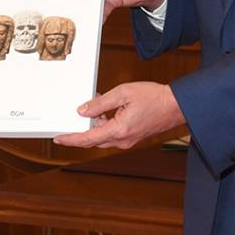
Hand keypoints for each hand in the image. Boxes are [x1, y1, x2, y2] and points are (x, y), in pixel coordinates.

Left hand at [54, 81, 182, 148]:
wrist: (176, 105)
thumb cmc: (154, 98)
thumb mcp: (123, 93)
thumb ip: (100, 103)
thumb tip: (83, 111)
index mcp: (118, 130)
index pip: (87, 139)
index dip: (70, 139)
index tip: (58, 138)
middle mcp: (122, 140)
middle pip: (93, 140)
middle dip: (81, 129)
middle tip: (73, 117)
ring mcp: (128, 141)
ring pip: (103, 137)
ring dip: (95, 124)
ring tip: (96, 105)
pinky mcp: (132, 137)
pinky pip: (112, 134)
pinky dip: (105, 124)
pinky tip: (106, 110)